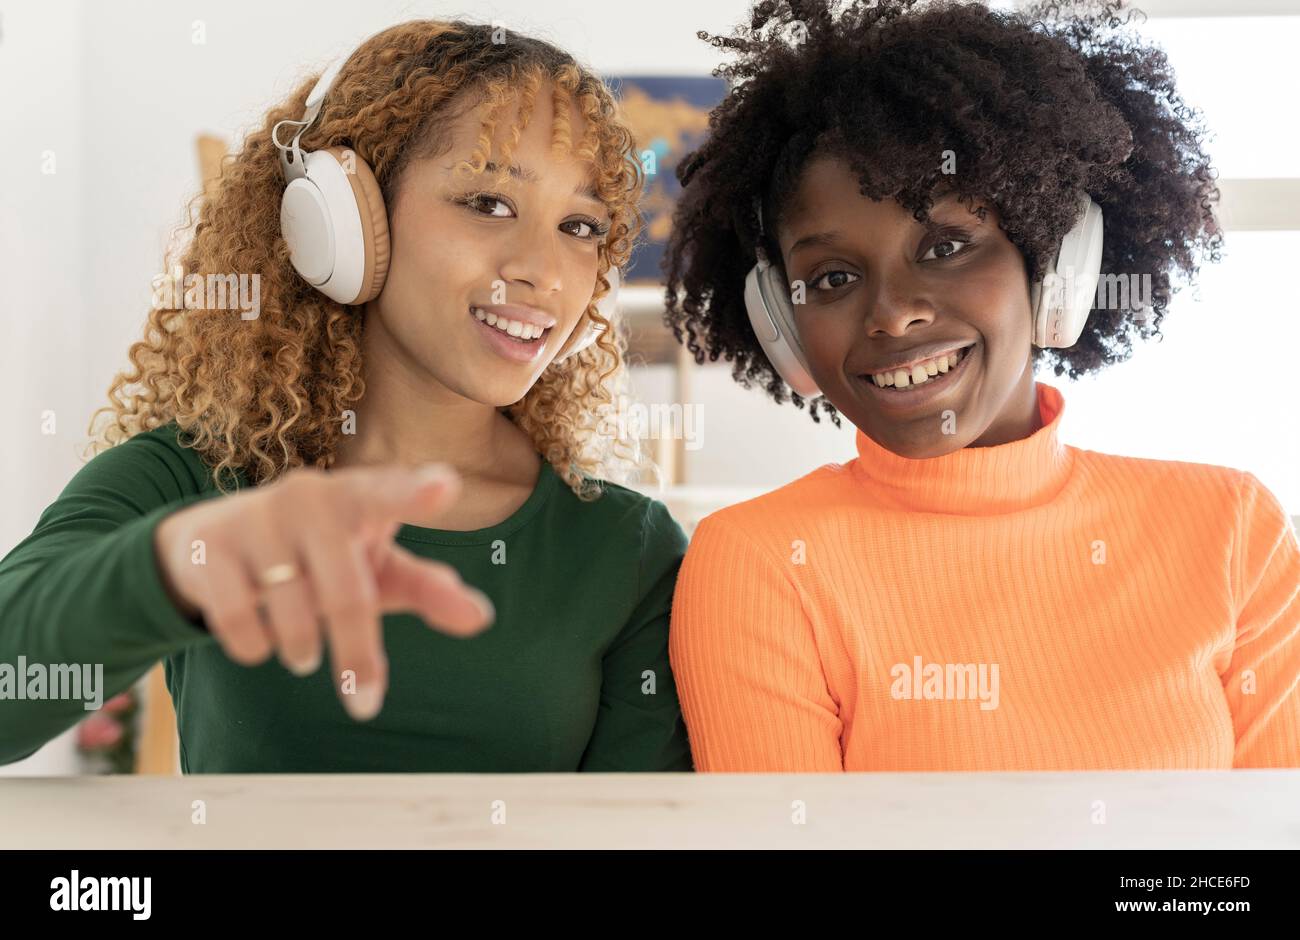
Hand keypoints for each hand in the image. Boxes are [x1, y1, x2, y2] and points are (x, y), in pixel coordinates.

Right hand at [153, 463, 492, 719]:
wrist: (213, 541)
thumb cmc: (322, 555)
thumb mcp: (376, 568)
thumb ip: (429, 589)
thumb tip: (482, 618)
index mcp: (360, 496)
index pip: (392, 492)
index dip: (417, 492)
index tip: (446, 487)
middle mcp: (310, 497)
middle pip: (347, 593)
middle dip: (357, 656)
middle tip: (364, 702)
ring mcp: (256, 516)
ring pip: (292, 613)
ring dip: (303, 649)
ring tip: (303, 651)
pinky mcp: (209, 545)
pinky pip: (239, 621)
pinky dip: (255, 648)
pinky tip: (259, 640)